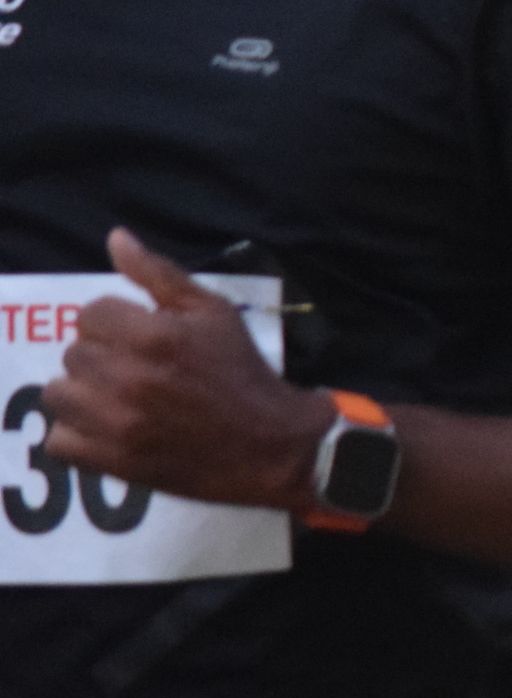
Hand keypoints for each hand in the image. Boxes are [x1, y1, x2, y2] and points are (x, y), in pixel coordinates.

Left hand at [40, 228, 329, 510]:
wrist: (268, 444)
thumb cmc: (241, 372)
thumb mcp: (213, 312)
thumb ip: (159, 273)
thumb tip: (116, 238)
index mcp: (154, 335)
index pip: (91, 313)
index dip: (115, 322)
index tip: (140, 336)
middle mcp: (128, 377)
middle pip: (74, 353)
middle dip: (102, 356)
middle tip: (135, 368)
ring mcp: (116, 423)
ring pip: (58, 394)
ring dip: (83, 393)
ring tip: (116, 398)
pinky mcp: (111, 460)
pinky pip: (60, 439)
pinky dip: (78, 434)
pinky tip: (108, 428)